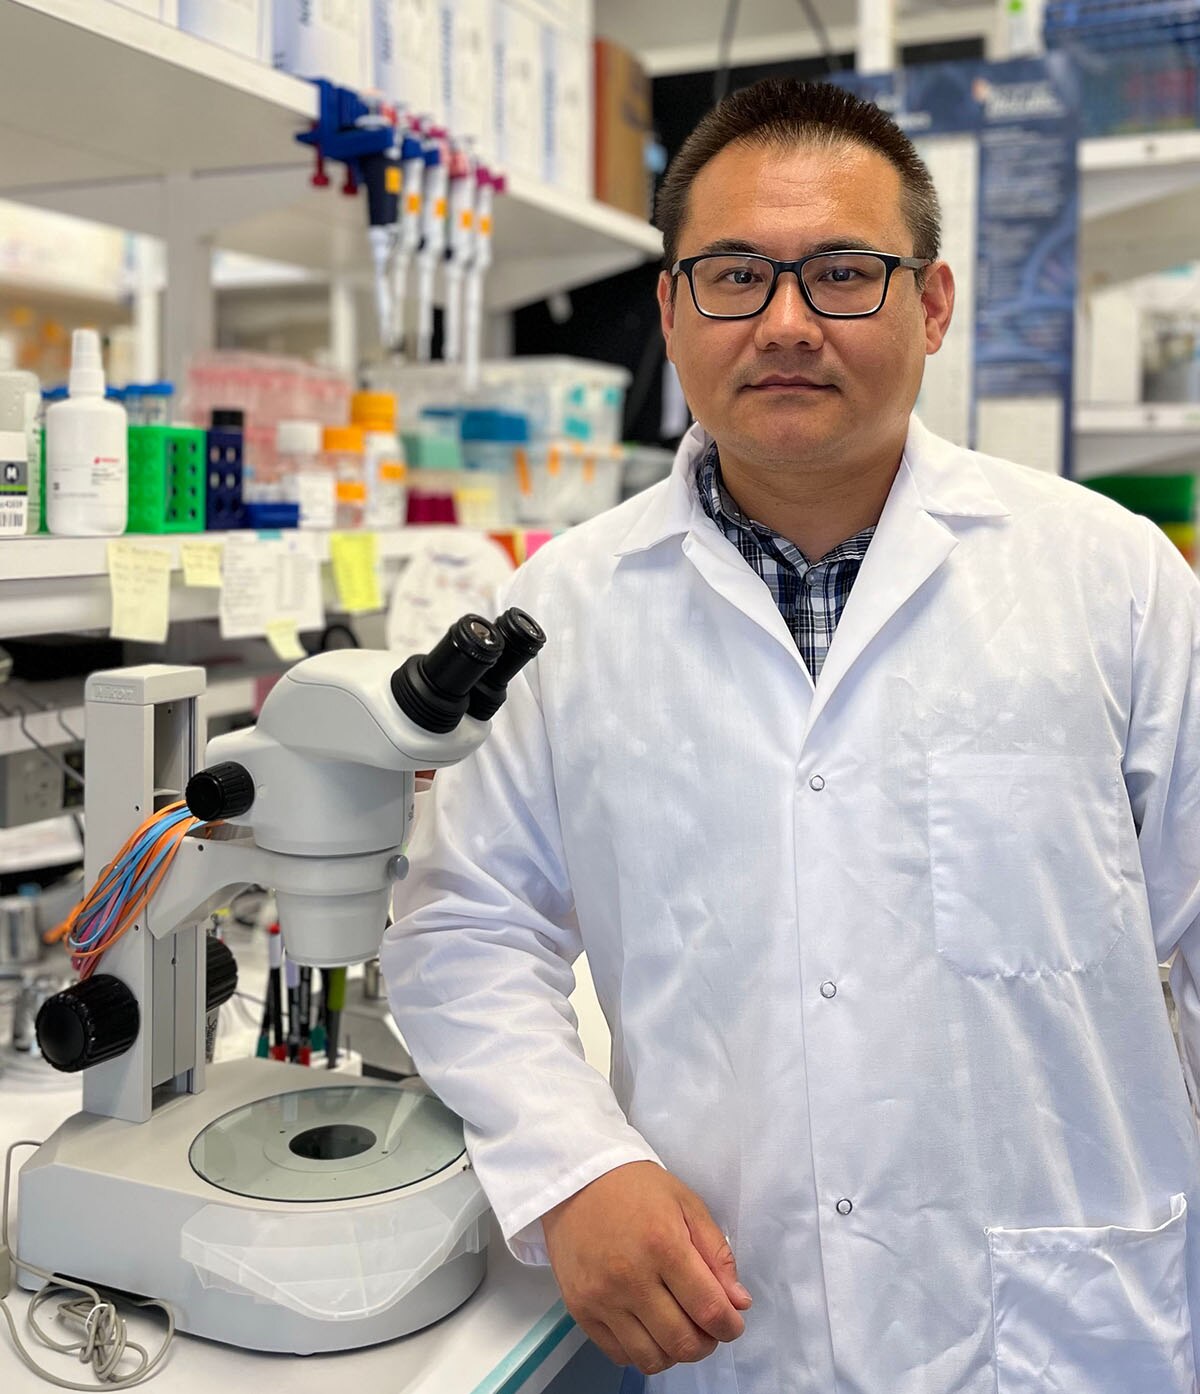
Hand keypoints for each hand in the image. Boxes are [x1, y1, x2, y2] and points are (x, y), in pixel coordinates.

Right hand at [541, 1161, 751, 1376]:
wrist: (577, 1180)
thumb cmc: (636, 1188)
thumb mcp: (687, 1203)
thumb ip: (717, 1253)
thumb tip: (739, 1303)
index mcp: (663, 1245)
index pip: (709, 1310)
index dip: (730, 1326)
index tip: (732, 1323)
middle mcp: (631, 1278)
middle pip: (682, 1342)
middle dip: (707, 1344)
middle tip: (707, 1327)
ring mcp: (602, 1298)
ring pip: (651, 1359)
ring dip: (675, 1352)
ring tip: (678, 1328)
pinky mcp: (580, 1310)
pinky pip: (620, 1355)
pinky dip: (641, 1351)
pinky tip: (648, 1327)